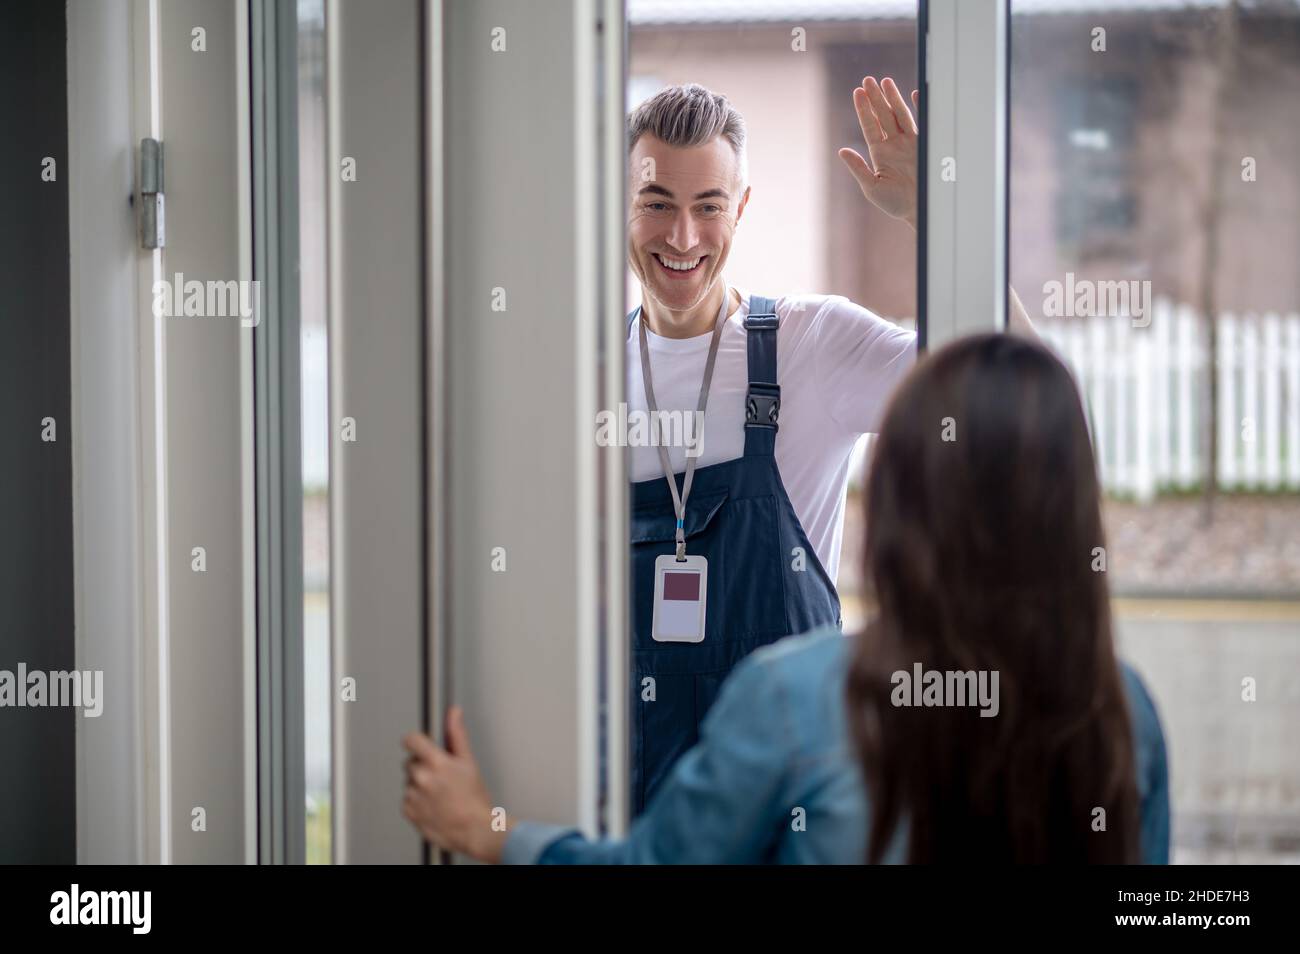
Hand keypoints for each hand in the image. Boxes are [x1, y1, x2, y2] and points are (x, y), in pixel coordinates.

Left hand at [402, 706, 507, 862]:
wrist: (473, 830)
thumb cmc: (474, 799)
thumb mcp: (469, 762)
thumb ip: (457, 735)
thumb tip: (454, 713)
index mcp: (436, 763)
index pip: (412, 740)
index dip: (415, 741)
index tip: (417, 744)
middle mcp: (421, 778)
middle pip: (411, 762)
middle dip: (422, 766)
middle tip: (441, 776)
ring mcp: (413, 795)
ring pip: (409, 781)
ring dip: (419, 784)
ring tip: (440, 794)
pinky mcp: (408, 811)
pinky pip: (407, 799)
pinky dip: (417, 801)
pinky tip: (433, 805)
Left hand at [838, 76, 918, 229]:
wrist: (920, 209)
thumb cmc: (895, 203)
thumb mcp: (872, 187)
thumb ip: (858, 168)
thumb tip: (841, 151)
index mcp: (880, 153)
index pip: (870, 126)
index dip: (864, 109)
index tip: (858, 92)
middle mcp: (894, 144)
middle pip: (883, 115)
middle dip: (875, 98)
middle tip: (867, 80)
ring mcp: (910, 143)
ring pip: (899, 114)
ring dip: (892, 98)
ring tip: (884, 81)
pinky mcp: (925, 144)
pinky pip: (921, 122)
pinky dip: (918, 107)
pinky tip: (913, 93)